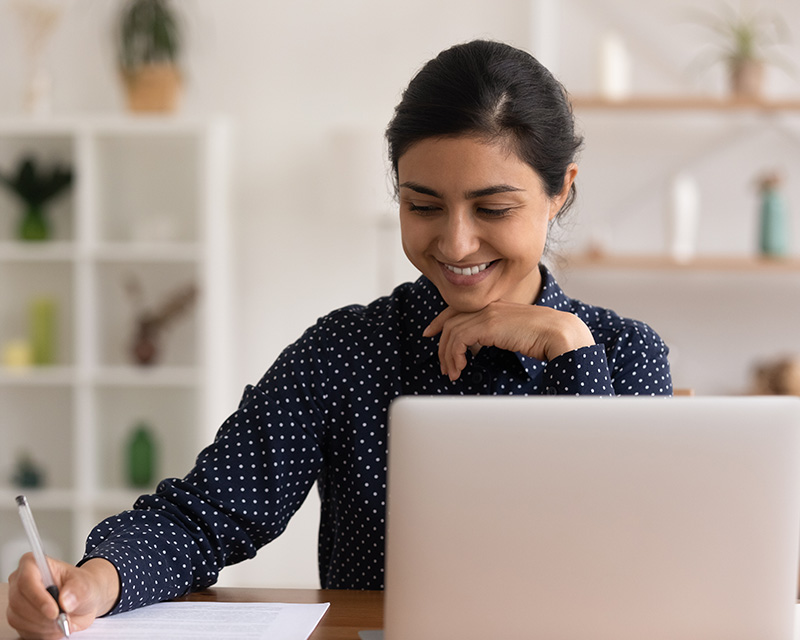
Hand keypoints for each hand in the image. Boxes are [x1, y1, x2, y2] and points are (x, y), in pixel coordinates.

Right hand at [7, 554, 119, 639]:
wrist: (83, 602)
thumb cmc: (82, 587)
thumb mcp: (87, 584)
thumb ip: (78, 590)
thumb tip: (66, 600)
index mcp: (34, 564)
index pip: (26, 579)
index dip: (38, 597)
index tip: (54, 611)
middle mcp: (20, 582)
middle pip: (19, 602)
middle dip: (43, 615)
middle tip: (62, 619)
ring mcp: (17, 602)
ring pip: (19, 619)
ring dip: (43, 626)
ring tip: (62, 620)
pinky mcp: (18, 619)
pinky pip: (23, 631)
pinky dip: (42, 633)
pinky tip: (55, 626)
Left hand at [423, 300, 594, 380]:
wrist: (562, 334)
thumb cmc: (547, 339)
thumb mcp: (517, 334)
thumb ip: (500, 335)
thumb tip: (485, 348)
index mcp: (496, 306)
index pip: (459, 309)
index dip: (441, 321)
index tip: (431, 333)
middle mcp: (490, 306)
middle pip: (451, 321)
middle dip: (441, 345)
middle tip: (443, 366)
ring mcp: (488, 314)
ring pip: (452, 331)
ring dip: (447, 355)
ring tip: (452, 373)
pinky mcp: (488, 324)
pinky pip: (458, 338)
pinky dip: (454, 354)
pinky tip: (460, 367)